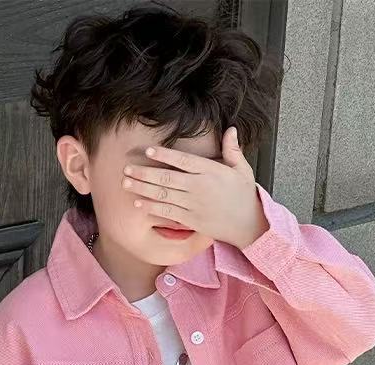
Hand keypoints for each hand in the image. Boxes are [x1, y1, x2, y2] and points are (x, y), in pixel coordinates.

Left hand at [121, 127, 269, 249]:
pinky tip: (138, 203)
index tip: (148, 151)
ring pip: (163, 194)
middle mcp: (199, 186)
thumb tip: (229, 129)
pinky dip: (152, 207)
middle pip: (167, 177)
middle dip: (144, 173)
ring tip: (125, 183)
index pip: (183, 160)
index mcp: (210, 171)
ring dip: (142, 188)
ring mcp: (193, 204)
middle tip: (126, 168)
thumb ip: (232, 150)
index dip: (164, 155)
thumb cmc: (244, 195)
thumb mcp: (242, 169)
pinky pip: (167, 212)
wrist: (248, 224)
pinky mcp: (190, 219)